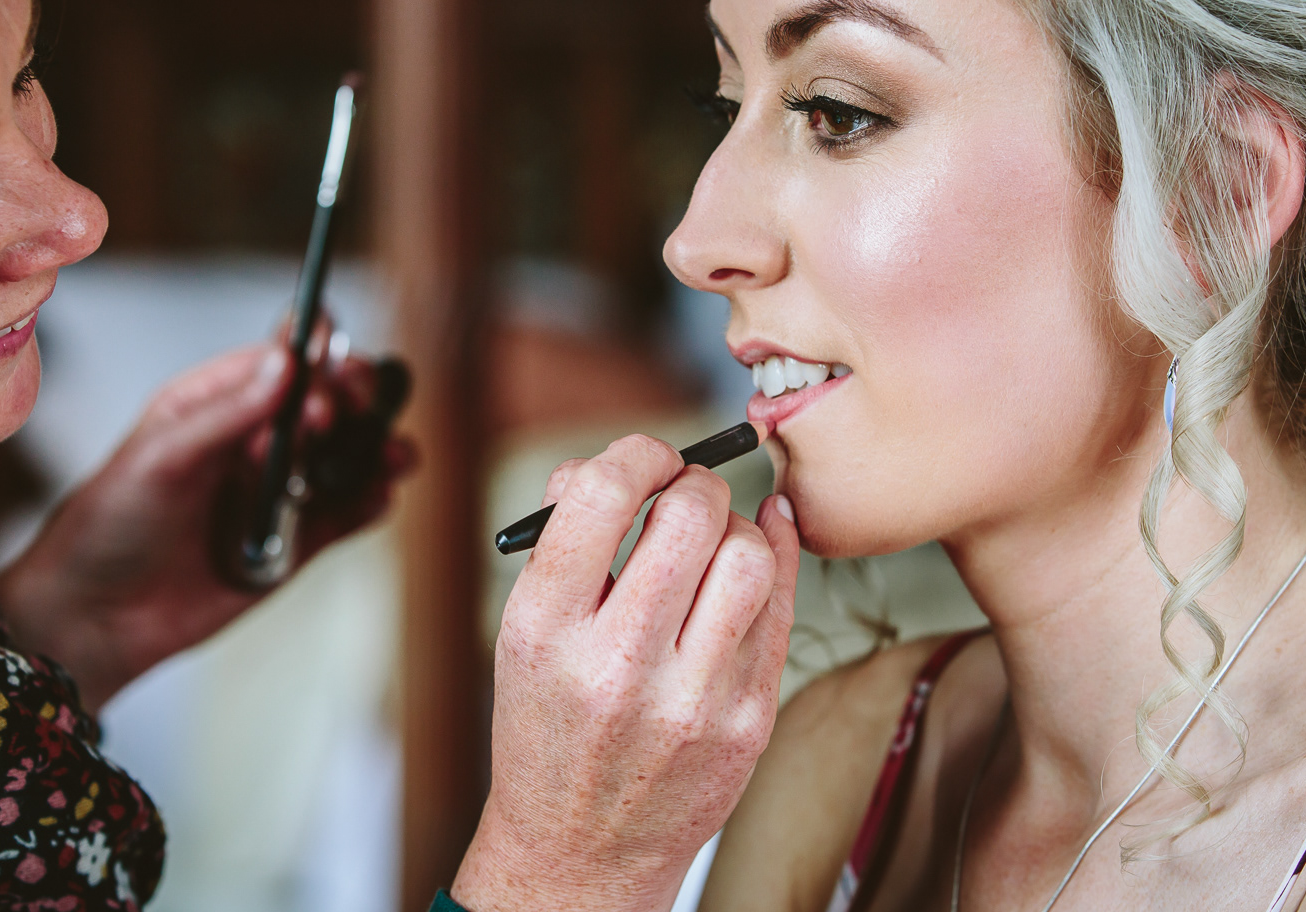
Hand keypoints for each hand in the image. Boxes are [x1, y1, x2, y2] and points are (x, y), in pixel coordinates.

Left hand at [0, 339, 410, 709]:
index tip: (328, 373)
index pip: (282, 357)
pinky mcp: (296, 541)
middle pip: (329, 399)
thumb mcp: (160, 457)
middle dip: (354, 399)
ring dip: (377, 447)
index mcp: (217, 401)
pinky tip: (376, 496)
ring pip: (348, 454)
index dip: (315, 355)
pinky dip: (371, 501)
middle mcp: (255, 438)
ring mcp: (279, 488)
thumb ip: (227, 413)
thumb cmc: (108, 526)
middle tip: (352, 416)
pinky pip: (348, 513)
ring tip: (391, 455)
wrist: (95, 618)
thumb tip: (286, 361)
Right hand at [451, 434, 799, 911]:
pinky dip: (774, 558)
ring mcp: (692, 700)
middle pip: (688, 516)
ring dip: (734, 526)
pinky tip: (760, 541)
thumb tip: (620, 464)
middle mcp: (617, 665)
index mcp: (545, 631)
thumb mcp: (523, 634)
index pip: (602, 495)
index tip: (643, 460)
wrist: (582, 852)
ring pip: (749, 556)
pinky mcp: (748, 722)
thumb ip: (564, 541)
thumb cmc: (551, 725)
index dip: (634, 453)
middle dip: (692, 483)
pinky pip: (782, 607)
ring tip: (712, 540)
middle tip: (683, 492)